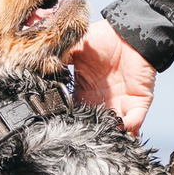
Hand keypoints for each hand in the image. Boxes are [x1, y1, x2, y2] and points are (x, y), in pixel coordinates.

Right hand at [66, 16, 156, 136]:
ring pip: (114, 128)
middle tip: (80, 143)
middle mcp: (101, 101)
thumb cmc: (102, 39)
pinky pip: (135, 121)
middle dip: (90, 135)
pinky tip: (120, 131)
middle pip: (94, 125)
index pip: (74, 112)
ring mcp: (120, 103)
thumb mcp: (73, 50)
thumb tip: (35, 73)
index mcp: (84, 91)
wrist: (129, 31)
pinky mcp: (138, 102)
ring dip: (109, 135)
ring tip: (101, 143)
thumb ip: (58, 62)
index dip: (69, 121)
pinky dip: (129, 130)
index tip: (60, 130)